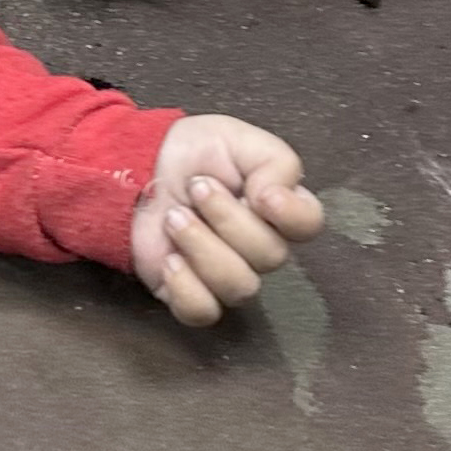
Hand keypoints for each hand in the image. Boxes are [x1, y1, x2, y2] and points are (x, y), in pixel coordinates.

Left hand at [128, 114, 323, 327]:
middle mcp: (261, 248)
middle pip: (270, 256)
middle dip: (226, 218)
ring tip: (174, 216)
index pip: (309, 225)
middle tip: (196, 188)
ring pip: (239, 287)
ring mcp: (227, 275)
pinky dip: (185, 285)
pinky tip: (169, 258)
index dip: (290, 215)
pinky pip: (202, 312)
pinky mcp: (191, 294)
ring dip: (201, 246)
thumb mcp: (241, 138)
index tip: (259, 195)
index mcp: (279, 209)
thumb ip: (276, 163)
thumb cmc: (196, 153)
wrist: (141, 163)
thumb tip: (276, 200)